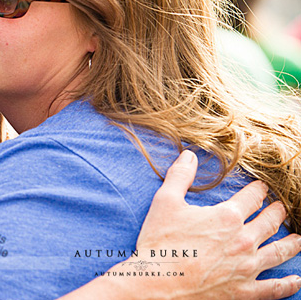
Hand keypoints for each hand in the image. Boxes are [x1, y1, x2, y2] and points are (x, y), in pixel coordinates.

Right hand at [125, 150, 300, 298]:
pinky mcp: (244, 291)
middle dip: (278, 212)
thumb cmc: (159, 243)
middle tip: (282, 208)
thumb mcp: (165, 202)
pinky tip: (296, 280)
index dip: (259, 190)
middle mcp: (243, 241)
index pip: (252, 197)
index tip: (263, 187)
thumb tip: (189, 155)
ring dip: (291, 244)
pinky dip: (288, 284)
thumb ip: (180, 176)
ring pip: (279, 252)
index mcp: (227, 217)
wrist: (156, 283)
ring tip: (298, 239)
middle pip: (270, 222)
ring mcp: (247, 268)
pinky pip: (274, 288)